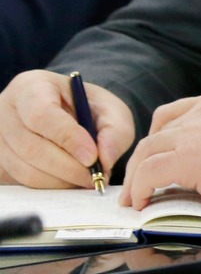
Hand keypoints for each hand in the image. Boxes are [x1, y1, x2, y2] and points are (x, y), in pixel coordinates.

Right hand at [0, 70, 133, 188]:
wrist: (68, 114)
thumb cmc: (87, 108)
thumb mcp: (110, 109)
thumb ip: (115, 130)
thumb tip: (105, 160)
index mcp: (31, 87)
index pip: (42, 114)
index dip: (68, 138)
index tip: (92, 157)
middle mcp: (5, 112)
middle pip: (32, 147)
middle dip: (69, 167)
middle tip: (96, 176)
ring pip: (26, 169)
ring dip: (61, 180)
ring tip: (87, 178)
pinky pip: (22, 182)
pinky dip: (51, 186)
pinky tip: (70, 179)